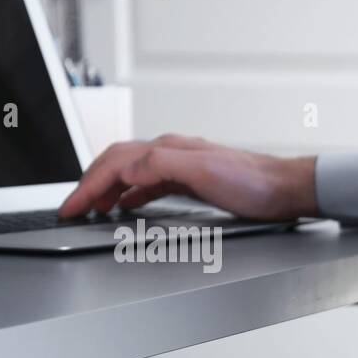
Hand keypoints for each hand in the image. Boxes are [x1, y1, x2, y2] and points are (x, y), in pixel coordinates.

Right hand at [58, 134, 318, 220]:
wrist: (288, 188)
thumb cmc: (255, 183)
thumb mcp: (205, 173)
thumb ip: (162, 166)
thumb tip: (126, 170)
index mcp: (169, 149)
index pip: (114, 163)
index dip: (87, 186)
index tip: (70, 207)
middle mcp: (172, 152)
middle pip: (116, 163)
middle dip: (89, 185)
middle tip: (72, 208)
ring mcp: (183, 166)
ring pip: (130, 172)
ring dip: (106, 188)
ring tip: (91, 207)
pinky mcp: (194, 180)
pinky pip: (150, 183)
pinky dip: (130, 193)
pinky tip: (127, 204)